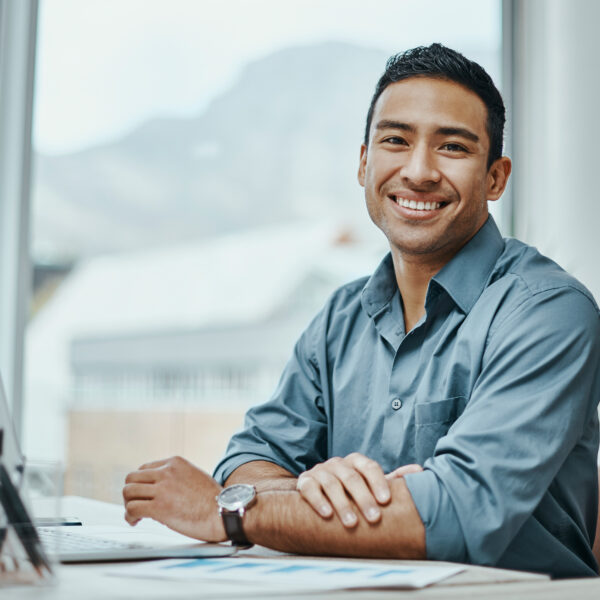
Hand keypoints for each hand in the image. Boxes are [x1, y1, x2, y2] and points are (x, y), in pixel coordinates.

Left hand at [122, 455, 226, 541]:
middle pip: (132, 478)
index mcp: (175, 463)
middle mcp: (167, 472)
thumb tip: (161, 487)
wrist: (223, 512)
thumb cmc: (213, 499)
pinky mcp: (159, 507)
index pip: (144, 468)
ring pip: (128, 491)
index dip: (141, 483)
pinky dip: (130, 516)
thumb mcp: (194, 475)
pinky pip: (132, 508)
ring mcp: (162, 489)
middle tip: (136, 505)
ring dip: (129, 504)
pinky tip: (136, 521)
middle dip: (131, 493)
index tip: (143, 495)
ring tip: (136, 515)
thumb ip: (176, 477)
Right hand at [296, 452, 421, 527]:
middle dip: (363, 498)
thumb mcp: (371, 485)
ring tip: (351, 523)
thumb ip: (393, 479)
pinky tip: (327, 515)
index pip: (368, 467)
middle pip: (351, 477)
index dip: (377, 482)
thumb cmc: (350, 491)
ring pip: (331, 484)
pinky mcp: (305, 482)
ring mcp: (320, 471)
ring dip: (342, 504)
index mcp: (356, 462)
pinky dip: (318, 501)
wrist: (317, 491)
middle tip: (374, 518)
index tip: (386, 501)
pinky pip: (310, 489)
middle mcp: (338, 464)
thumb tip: (419, 470)